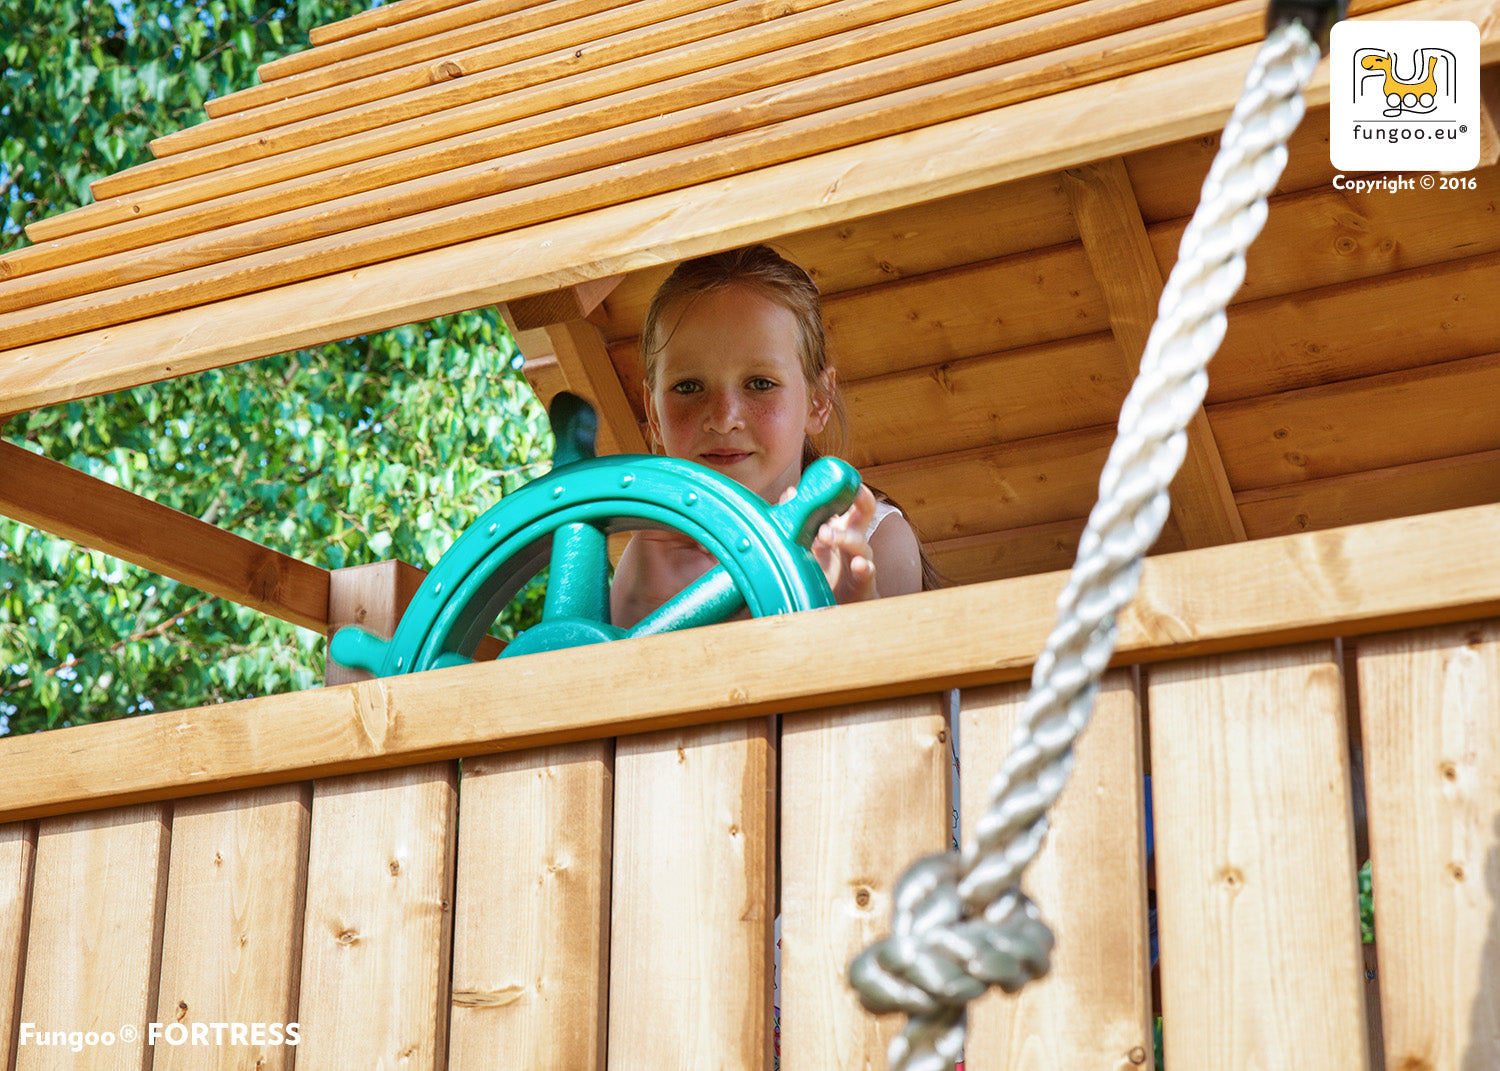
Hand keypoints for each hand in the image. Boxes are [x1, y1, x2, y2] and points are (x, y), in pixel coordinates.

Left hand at [811, 484, 878, 603]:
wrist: (838, 608)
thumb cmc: (826, 571)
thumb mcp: (810, 543)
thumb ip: (801, 519)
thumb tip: (790, 492)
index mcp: (841, 526)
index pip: (849, 500)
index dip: (847, 486)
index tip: (840, 474)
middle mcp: (853, 539)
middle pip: (865, 513)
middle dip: (861, 500)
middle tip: (852, 492)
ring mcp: (860, 559)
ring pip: (860, 543)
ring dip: (844, 537)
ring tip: (826, 535)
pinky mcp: (863, 582)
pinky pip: (867, 572)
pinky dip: (864, 567)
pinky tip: (859, 565)